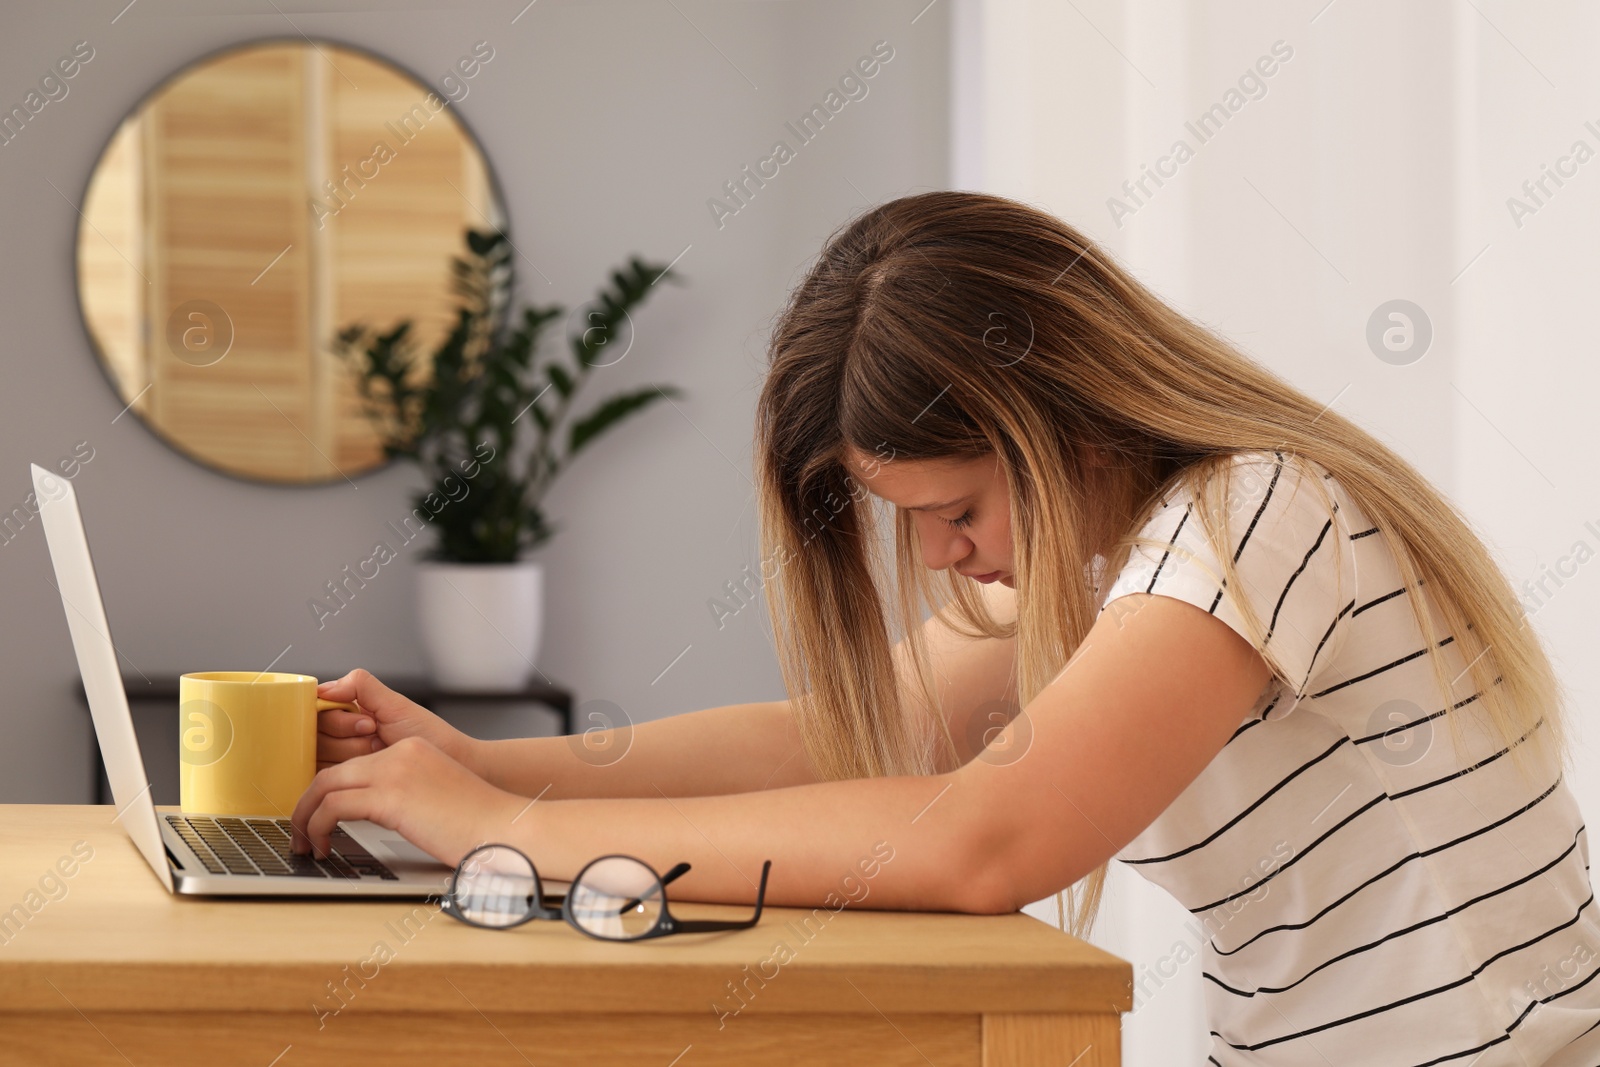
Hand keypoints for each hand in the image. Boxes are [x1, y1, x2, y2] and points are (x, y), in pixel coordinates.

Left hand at [290, 736, 525, 864]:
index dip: (325, 793)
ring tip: (305, 844)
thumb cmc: (478, 826)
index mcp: (410, 752)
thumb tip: (371, 818)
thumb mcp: (433, 798)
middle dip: (305, 806)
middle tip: (299, 833)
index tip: (316, 818)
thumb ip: (402, 798)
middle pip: (329, 773)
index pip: (351, 766)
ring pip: (324, 786)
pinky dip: (319, 828)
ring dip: (305, 819)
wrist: (505, 829)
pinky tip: (325, 847)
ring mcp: (395, 771)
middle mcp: (400, 754)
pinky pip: (334, 806)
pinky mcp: (392, 795)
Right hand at [316, 669, 480, 775]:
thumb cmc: (430, 736)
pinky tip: (371, 768)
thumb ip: (360, 686)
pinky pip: (327, 778)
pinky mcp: (347, 783)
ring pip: (320, 756)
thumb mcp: (396, 704)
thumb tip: (324, 687)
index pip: (317, 711)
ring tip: (379, 751)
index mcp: (349, 712)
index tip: (366, 723)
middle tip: (376, 736)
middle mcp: (341, 735)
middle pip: (316, 734)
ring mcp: (342, 760)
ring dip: (353, 754)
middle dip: (350, 736)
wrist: (450, 765)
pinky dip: (350, 773)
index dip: (338, 719)